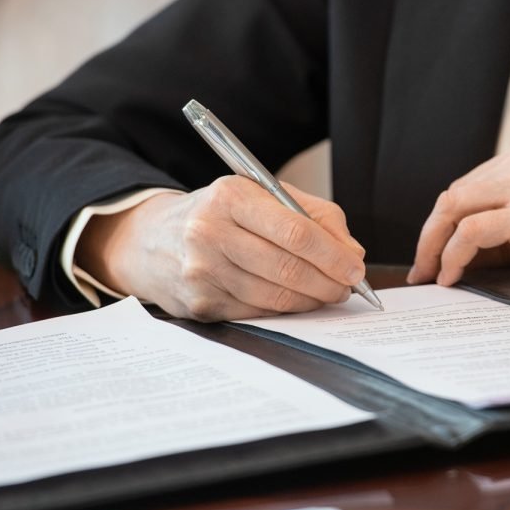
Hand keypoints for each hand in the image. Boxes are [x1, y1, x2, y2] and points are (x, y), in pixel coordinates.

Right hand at [76, 176, 365, 320]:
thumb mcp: (262, 196)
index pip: (294, 231)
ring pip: (275, 296)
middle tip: (348, 287)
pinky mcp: (199, 304)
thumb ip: (314, 216)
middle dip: (328, 282)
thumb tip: (352, 253)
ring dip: (311, 300)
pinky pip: (257, 313)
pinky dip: (286, 310)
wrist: (153, 240)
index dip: (333, 254)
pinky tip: (297, 301)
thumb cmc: (222, 214)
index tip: (355, 267)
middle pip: (287, 268)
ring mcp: (201, 272)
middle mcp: (209, 232)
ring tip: (328, 294)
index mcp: (230, 196)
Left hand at [407, 138, 509, 285]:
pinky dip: (453, 256)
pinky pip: (472, 233)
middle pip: (455, 195)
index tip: (434, 250)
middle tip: (423, 267)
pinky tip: (453, 276)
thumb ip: (509, 227)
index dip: (444, 221)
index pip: (469, 186)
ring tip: (433, 274)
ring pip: (454, 209)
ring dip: (435, 246)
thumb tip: (465, 256)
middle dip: (431, 234)